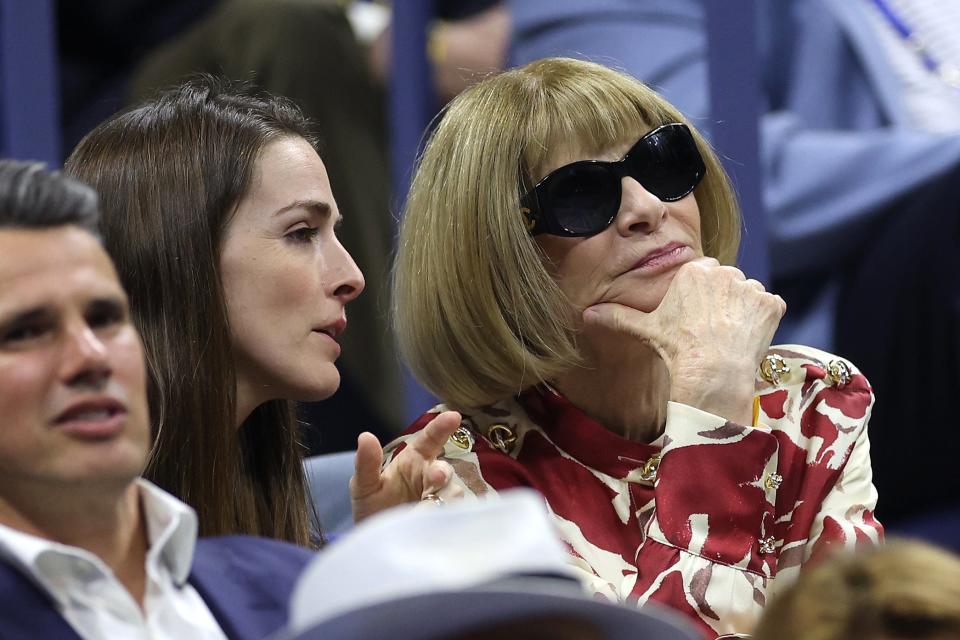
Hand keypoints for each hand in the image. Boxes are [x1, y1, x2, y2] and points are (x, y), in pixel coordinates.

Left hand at [350, 411, 463, 522]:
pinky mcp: (445, 522)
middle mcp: (431, 478)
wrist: (375, 544)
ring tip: (421, 512)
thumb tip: (365, 436)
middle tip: (435, 480)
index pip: (431, 439)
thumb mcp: (363, 486)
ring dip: (441, 501)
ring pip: (453, 494)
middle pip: (444, 470)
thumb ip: (366, 463)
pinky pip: (455, 517)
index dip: (442, 427)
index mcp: (414, 461)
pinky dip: (445, 520)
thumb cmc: (372, 507)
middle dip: (441, 473)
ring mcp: (441, 500)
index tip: (454, 417)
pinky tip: (432, 525)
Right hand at [584, 258, 785, 423]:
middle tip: (712, 330)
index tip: (696, 319)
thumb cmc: (676, 349)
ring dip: (744, 312)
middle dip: (723, 302)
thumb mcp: (645, 330)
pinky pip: (770, 309)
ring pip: (748, 295)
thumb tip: (587, 314)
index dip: (701, 298)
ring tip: (730, 337)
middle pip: (727, 283)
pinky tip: (747, 339)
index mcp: (694, 270)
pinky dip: (762, 323)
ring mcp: (751, 287)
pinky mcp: (772, 304)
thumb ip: (618, 317)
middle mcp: (725, 271)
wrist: (711, 372)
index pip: (703, 275)